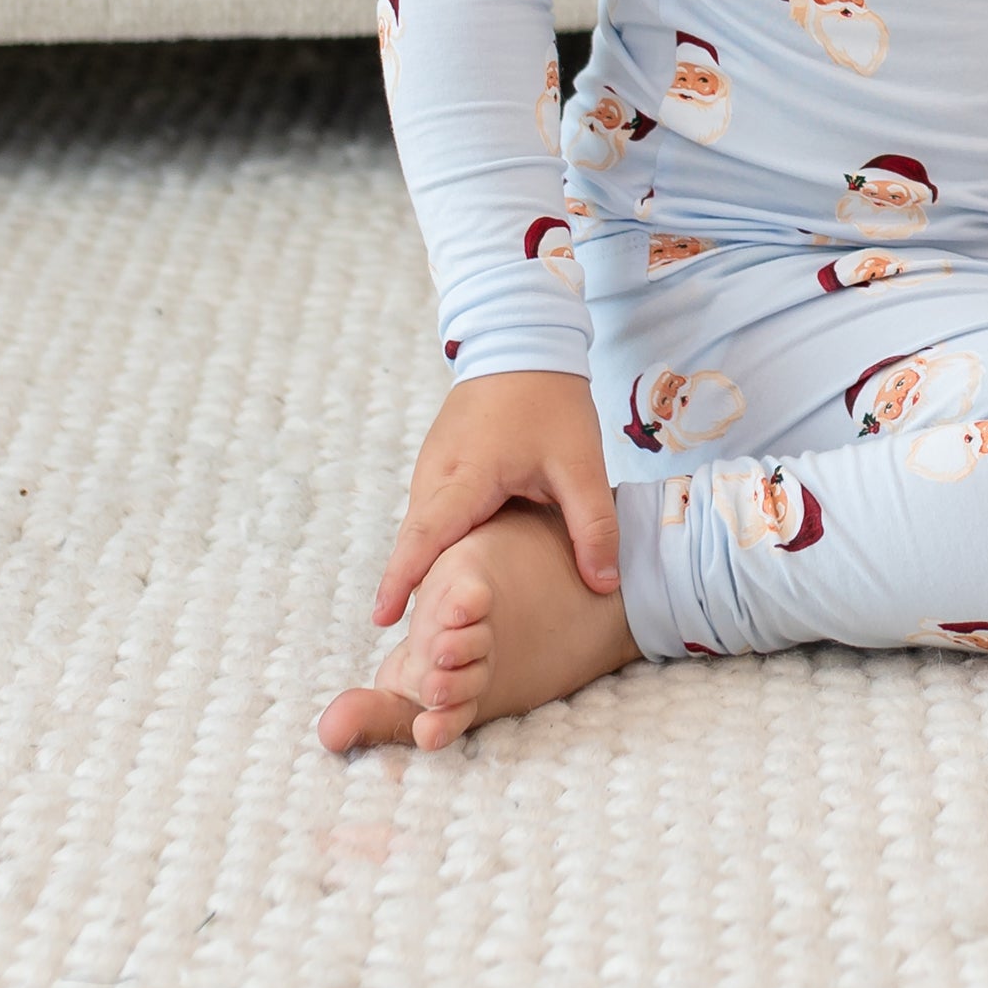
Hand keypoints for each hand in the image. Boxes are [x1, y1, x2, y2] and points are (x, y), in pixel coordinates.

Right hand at [373, 371, 618, 626]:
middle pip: (419, 543)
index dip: (403, 579)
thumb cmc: (551, 401)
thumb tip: (605, 585)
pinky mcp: (439, 466)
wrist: (524, 342)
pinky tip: (458, 574)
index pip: (426, 535)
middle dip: (417, 590)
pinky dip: (439, 545)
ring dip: (428, 569)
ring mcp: (431, 469)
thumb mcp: (582, 463)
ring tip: (440, 623)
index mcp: (465, 474)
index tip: (383, 621)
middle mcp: (435, 475)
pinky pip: (432, 515)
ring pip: (424, 531)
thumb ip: (594, 525)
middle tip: (425, 645)